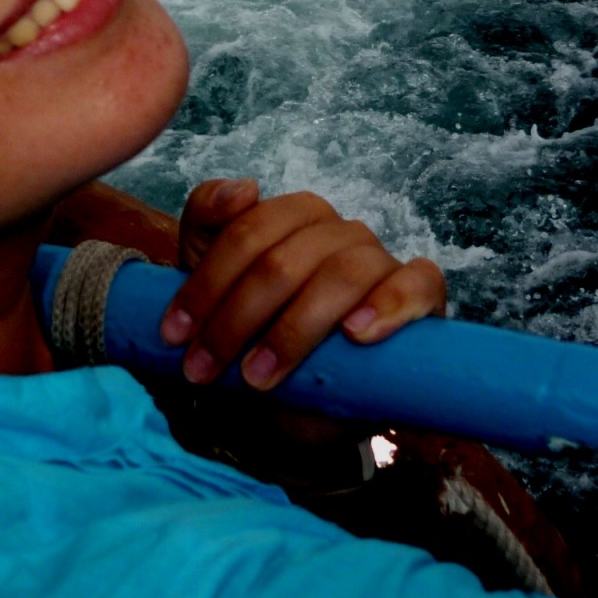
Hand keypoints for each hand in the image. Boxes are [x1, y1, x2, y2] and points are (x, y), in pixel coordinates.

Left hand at [158, 178, 445, 392]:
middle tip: (204, 369)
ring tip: (260, 376)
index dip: (207, 283)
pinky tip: (356, 332)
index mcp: (294, 218)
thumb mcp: (214, 284)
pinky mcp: (422, 298)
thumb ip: (208, 222)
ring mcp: (382, 262)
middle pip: (286, 259)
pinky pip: (418, 282)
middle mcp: (339, 232)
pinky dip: (389, 302)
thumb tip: (243, 187)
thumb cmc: (258, 336)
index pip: (249, 231)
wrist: (302, 409)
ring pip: (344, 273)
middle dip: (236, 318)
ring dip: (294, 329)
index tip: (175, 335)